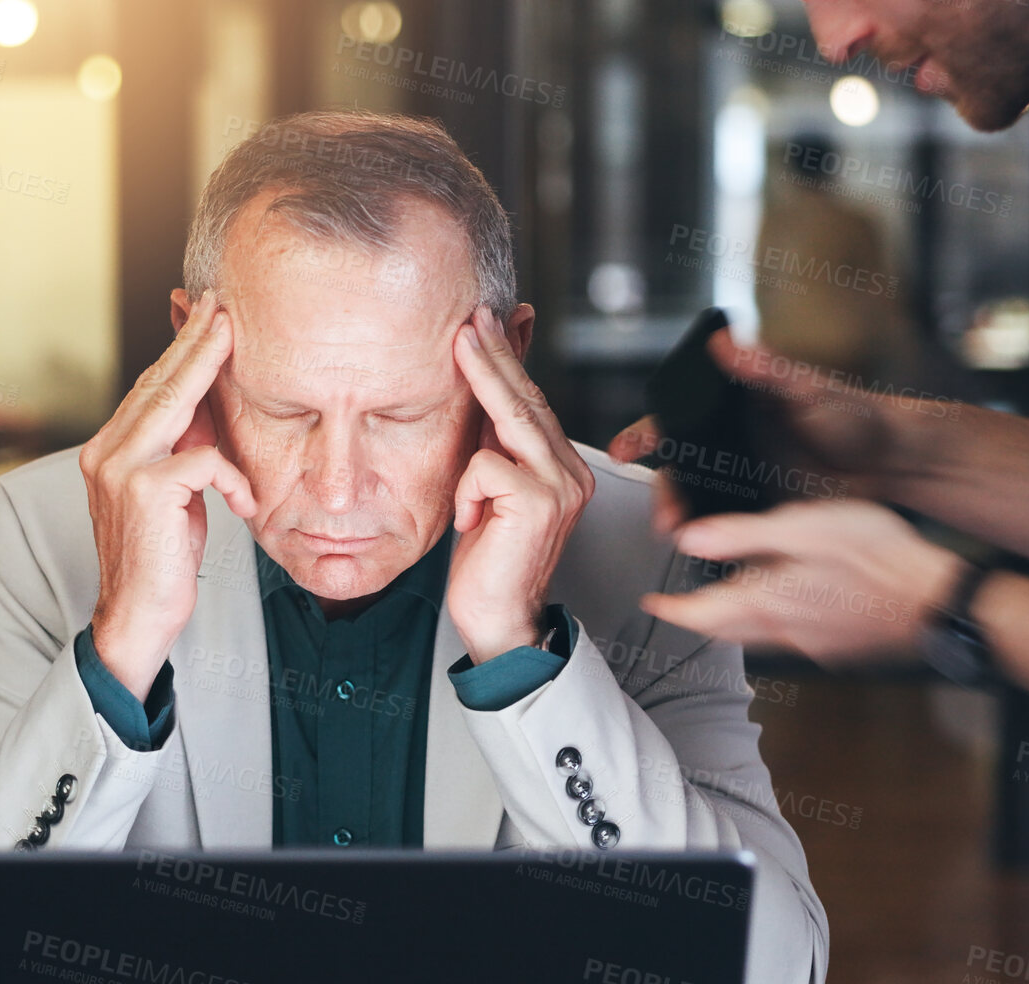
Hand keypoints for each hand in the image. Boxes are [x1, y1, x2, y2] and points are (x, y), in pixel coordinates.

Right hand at [79, 290, 256, 696]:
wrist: (136, 617)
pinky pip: (203, 461)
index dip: (179, 352)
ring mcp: (119, 468)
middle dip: (194, 341)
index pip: (148, 389)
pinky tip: (242, 504)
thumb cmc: (160, 558)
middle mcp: (105, 451)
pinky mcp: (142, 490)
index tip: (206, 319)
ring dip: (208, 369)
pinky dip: (232, 478)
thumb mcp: (174, 496)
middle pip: (157, 383)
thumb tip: (205, 411)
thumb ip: (181, 451)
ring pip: (172, 402)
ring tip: (235, 342)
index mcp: (108, 450)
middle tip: (223, 307)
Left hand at [447, 306, 594, 662]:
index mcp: (559, 468)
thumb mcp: (486, 493)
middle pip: (528, 400)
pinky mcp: (540, 503)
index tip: (485, 325)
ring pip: (515, 416)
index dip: (509, 361)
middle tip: (472, 316)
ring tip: (459, 345)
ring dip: (483, 379)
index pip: (532, 404)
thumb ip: (491, 447)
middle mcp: (569, 472)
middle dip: (497, 353)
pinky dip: (468, 487)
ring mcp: (560, 486)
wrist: (498, 621)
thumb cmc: (487, 563)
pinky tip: (470, 518)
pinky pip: (488, 464)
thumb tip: (479, 397)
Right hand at [607, 328, 928, 531]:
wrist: (892, 463)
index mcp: (732, 413)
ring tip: (686, 537)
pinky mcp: (764, 514)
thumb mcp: (808, 387)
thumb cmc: (852, 415)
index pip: (676, 420)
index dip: (645, 435)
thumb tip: (725, 344)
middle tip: (666, 515)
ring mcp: (744, 484)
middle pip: (680, 471)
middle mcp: (731, 449)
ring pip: (699, 504)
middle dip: (664, 494)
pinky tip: (719, 550)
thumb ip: (766, 367)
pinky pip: (733, 529)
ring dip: (686, 522)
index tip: (627, 450)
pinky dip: (720, 541)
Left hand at [638, 501, 963, 665]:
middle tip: (680, 608)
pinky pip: (792, 638)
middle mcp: (784, 630)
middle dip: (697, 619)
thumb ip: (742, 536)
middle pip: (724, 631)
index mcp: (767, 600)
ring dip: (733, 624)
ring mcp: (813, 643)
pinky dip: (774, 625)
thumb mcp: (803, 528)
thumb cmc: (877, 558)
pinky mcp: (839, 645)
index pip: (701, 614)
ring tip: (726, 604)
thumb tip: (689, 539)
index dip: (671, 610)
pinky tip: (788, 607)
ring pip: (757, 637)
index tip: (653, 605)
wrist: (935, 600)